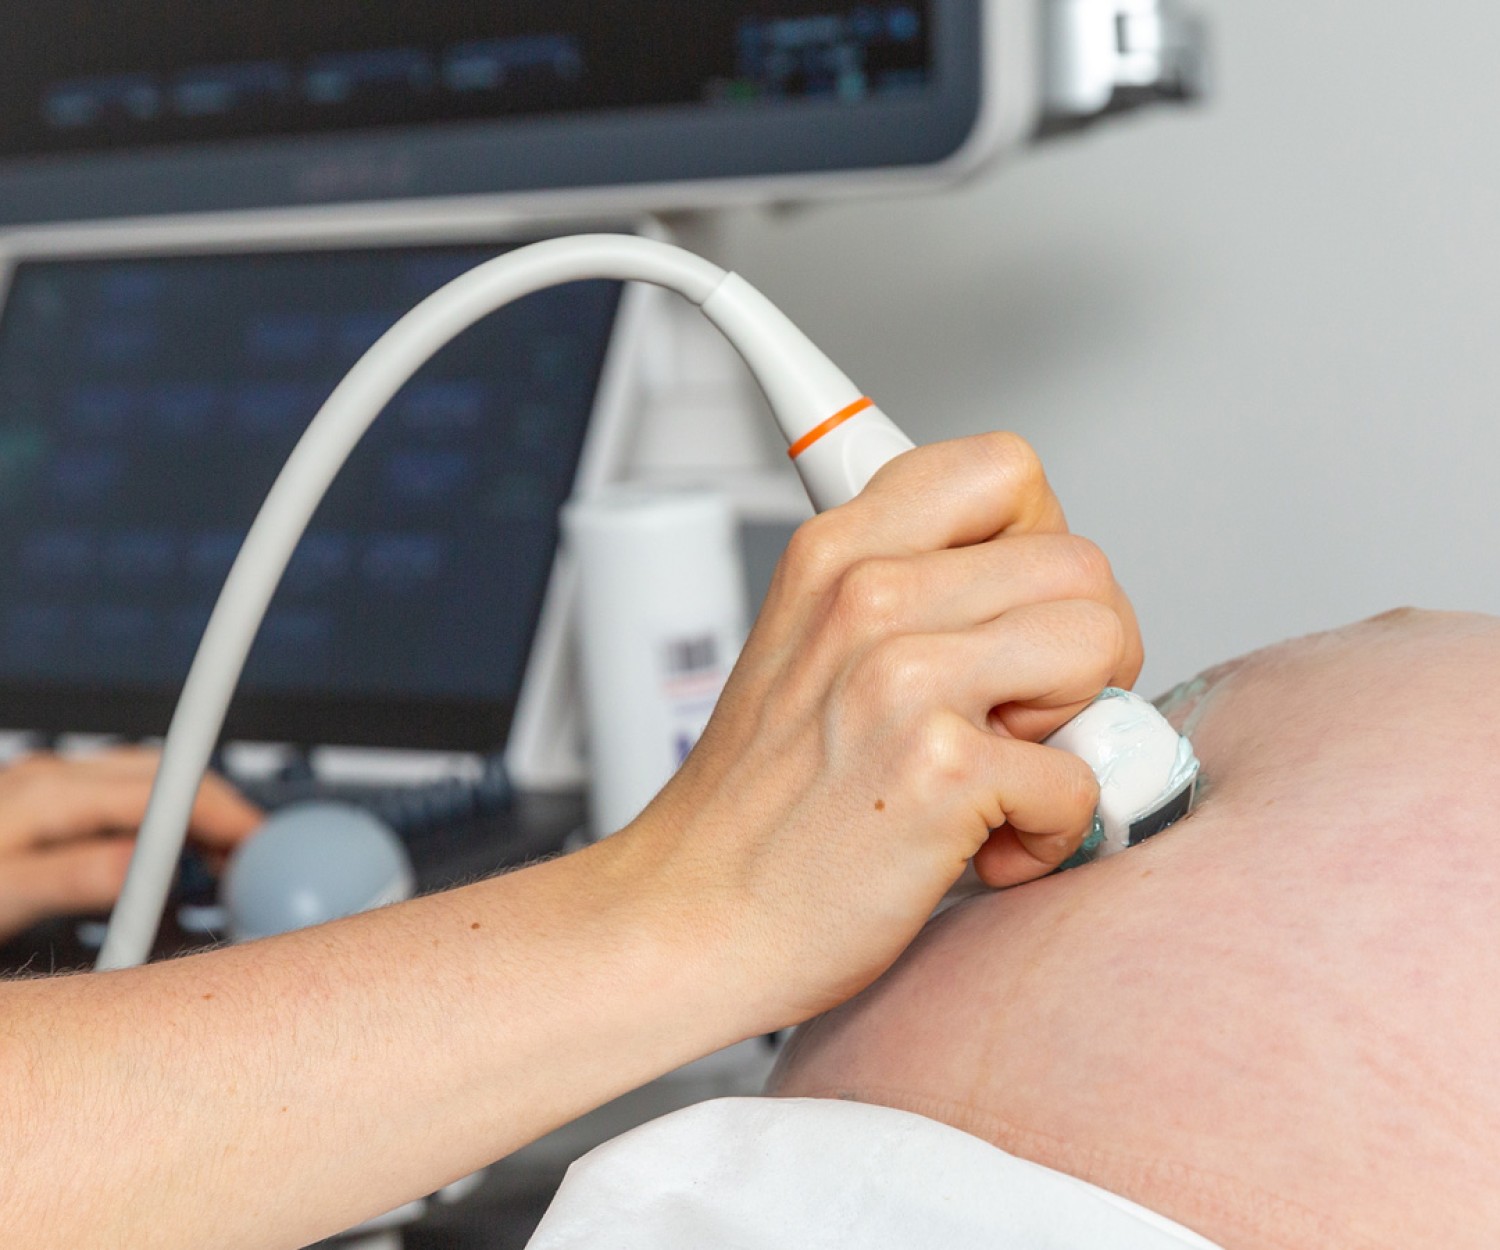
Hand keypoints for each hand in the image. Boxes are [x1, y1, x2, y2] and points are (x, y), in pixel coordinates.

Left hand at [0, 748, 262, 942]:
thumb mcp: (4, 894)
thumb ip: (73, 878)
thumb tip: (147, 867)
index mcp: (48, 793)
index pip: (166, 789)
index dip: (223, 813)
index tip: (257, 842)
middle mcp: (52, 776)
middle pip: (166, 775)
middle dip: (220, 811)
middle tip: (250, 859)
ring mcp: (48, 784)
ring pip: (148, 781)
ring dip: (194, 815)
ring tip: (219, 860)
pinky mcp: (44, 801)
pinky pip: (124, 793)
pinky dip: (162, 819)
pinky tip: (166, 852)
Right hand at [616, 432, 1142, 1029]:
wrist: (692, 918)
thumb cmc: (758, 806)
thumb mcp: (803, 643)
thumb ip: (908, 589)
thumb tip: (1035, 586)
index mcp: (837, 552)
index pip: (1005, 470)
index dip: (1042, 543)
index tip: (1016, 616)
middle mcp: (867, 597)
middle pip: (1079, 562)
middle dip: (1080, 651)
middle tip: (1017, 718)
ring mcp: (901, 678)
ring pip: (1101, 645)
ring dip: (1076, 729)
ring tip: (1000, 772)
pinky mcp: (939, 771)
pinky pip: (1084, 776)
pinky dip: (1055, 832)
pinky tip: (986, 847)